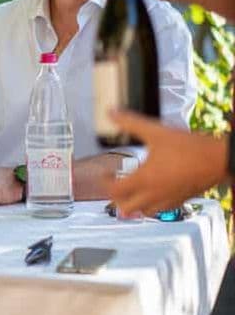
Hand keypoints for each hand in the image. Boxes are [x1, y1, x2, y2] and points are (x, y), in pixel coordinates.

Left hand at [107, 110, 228, 216]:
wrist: (219, 160)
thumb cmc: (189, 147)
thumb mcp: (156, 132)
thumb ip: (131, 122)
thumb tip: (111, 113)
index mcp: (144, 179)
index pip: (114, 190)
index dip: (104, 182)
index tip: (105, 173)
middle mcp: (153, 194)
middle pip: (125, 207)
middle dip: (116, 197)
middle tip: (115, 184)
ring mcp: (168, 200)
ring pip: (142, 212)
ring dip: (132, 203)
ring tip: (131, 188)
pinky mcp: (180, 201)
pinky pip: (160, 210)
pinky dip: (150, 204)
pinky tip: (153, 191)